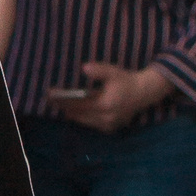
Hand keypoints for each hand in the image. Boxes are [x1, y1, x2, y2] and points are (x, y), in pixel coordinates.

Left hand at [45, 61, 166, 133]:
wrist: (145, 93)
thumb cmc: (127, 81)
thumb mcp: (113, 72)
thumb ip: (98, 70)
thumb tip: (84, 68)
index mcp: (104, 105)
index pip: (77, 105)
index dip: (62, 100)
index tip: (50, 95)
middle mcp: (105, 118)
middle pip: (78, 115)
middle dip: (63, 107)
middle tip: (50, 100)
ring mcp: (108, 125)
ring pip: (83, 121)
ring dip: (71, 113)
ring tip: (59, 105)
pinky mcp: (110, 128)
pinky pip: (91, 124)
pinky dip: (82, 118)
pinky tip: (74, 111)